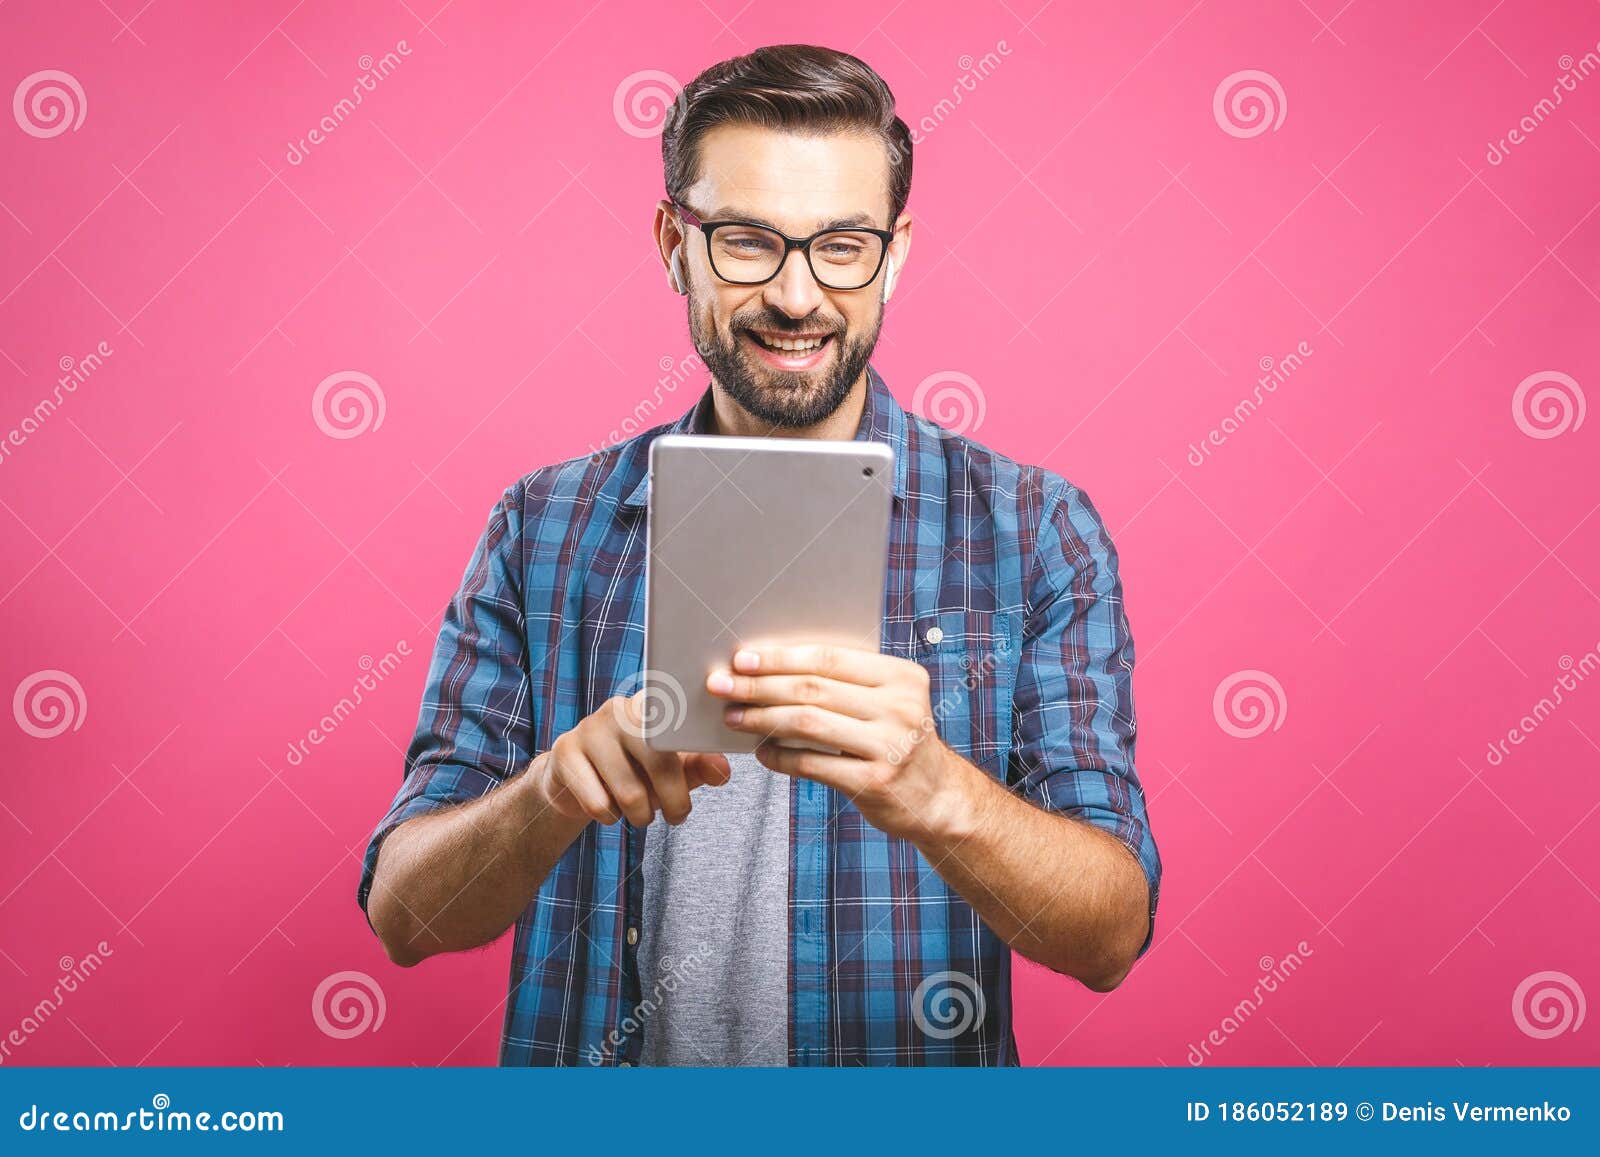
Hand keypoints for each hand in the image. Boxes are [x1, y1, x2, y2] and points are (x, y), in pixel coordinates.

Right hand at [533, 690, 731, 827]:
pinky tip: (610, 809)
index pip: (683, 726)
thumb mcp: (671, 769)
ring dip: (641, 815)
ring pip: (629, 791)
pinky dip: (610, 817)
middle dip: (674, 801)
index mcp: (652, 705)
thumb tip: (723, 771)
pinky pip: (598, 802)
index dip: (698, 756)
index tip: (709, 781)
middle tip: (676, 817)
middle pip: (660, 762)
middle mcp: (621, 709)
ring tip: (641, 814)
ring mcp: (590, 728)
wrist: (574, 780)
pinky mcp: (566, 752)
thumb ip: (699, 766)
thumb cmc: (633, 772)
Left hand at [706, 644, 985, 843]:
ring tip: (734, 717)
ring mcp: (889, 746)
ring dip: (762, 719)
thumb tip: (772, 669)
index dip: (781, 657)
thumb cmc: (898, 741)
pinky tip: (761, 752)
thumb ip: (846, 685)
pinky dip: (780, 756)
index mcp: (901, 677)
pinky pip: (812, 764)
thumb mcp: (889, 703)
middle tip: (722, 685)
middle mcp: (900, 707)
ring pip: (808, 724)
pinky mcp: (875, 783)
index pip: (829, 659)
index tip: (742, 658)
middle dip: (760, 686)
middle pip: (813, 689)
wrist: (938, 798)